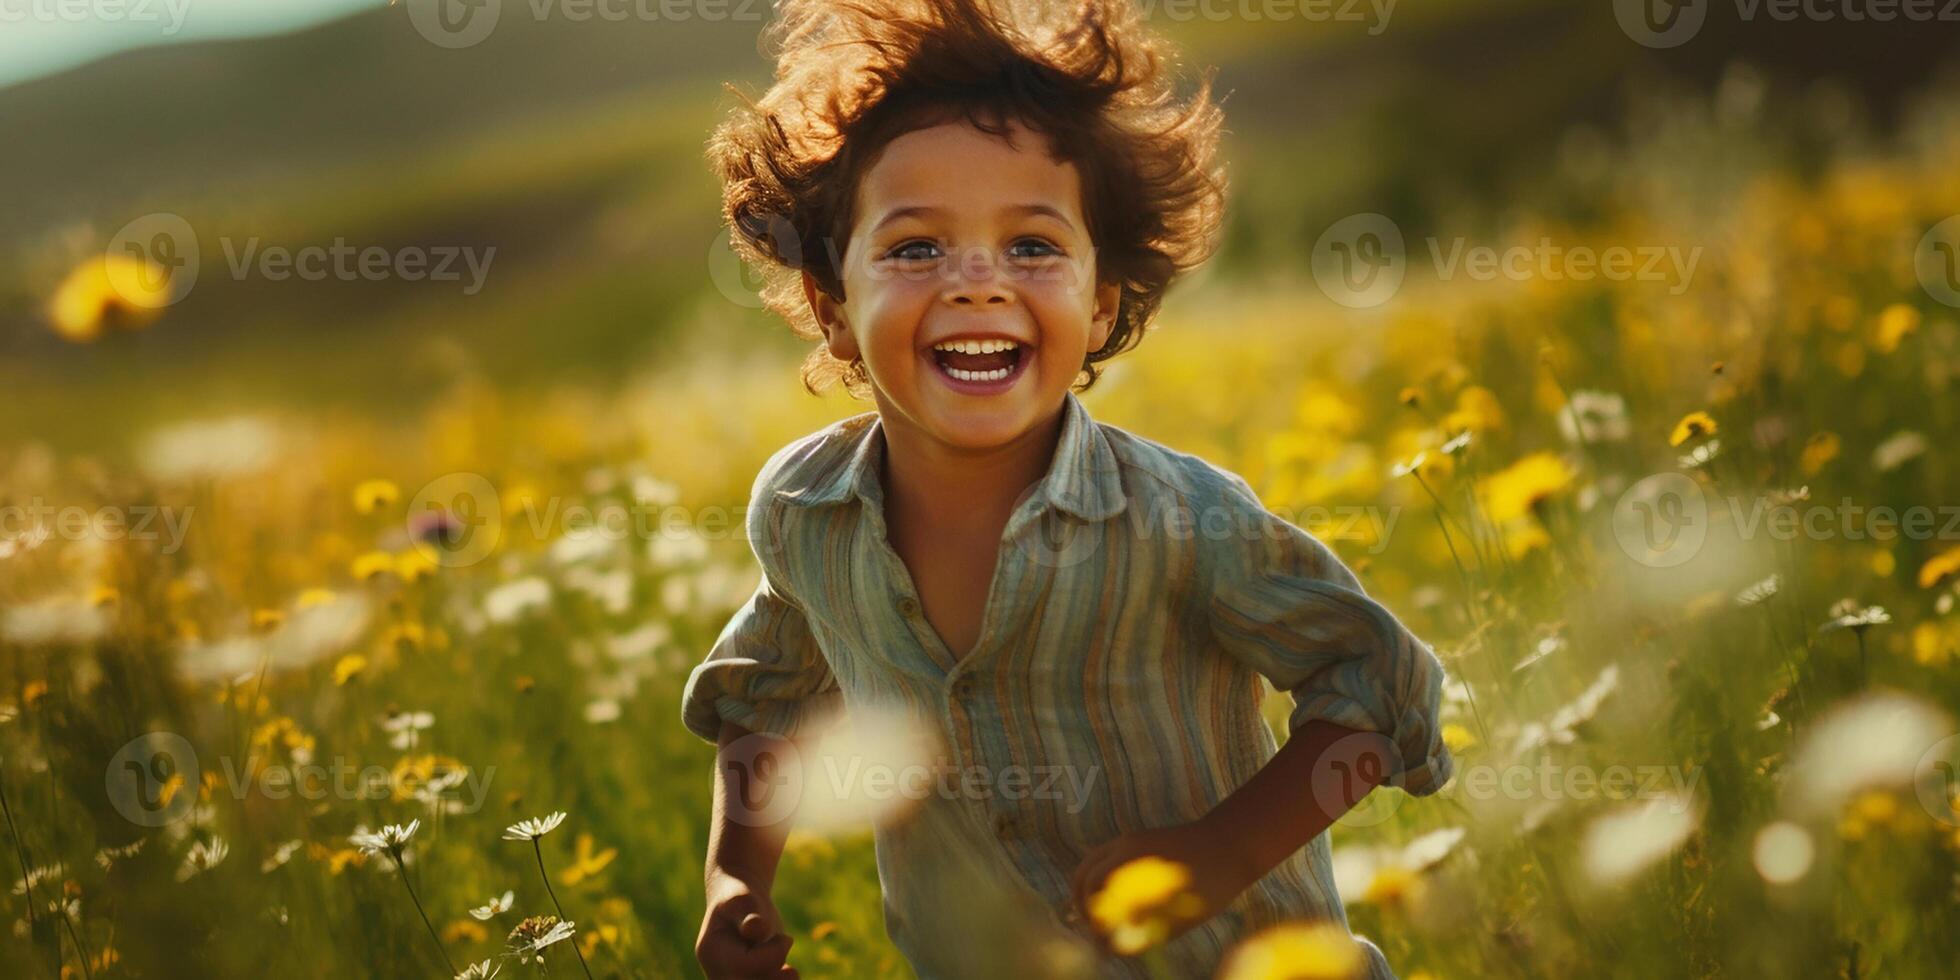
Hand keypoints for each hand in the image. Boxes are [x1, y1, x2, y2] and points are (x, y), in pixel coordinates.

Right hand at [697, 867, 798, 978]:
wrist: (741, 907)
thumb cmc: (742, 898)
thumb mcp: (743, 900)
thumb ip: (748, 914)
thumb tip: (756, 928)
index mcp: (712, 952)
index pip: (744, 965)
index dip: (771, 955)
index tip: (787, 938)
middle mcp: (718, 972)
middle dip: (771, 979)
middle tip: (792, 971)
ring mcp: (732, 979)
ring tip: (791, 972)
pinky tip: (788, 973)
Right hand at [1067, 820, 1257, 953]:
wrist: (1232, 843)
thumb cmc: (1211, 884)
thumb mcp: (1178, 919)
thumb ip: (1141, 936)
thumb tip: (1108, 949)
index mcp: (1131, 864)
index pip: (1092, 895)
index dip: (1092, 922)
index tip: (1102, 942)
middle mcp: (1124, 848)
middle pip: (1083, 877)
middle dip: (1084, 906)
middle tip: (1097, 930)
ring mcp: (1129, 840)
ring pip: (1091, 865)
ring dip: (1091, 892)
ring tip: (1105, 918)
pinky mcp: (1137, 840)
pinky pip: (1107, 859)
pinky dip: (1104, 881)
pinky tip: (1121, 902)